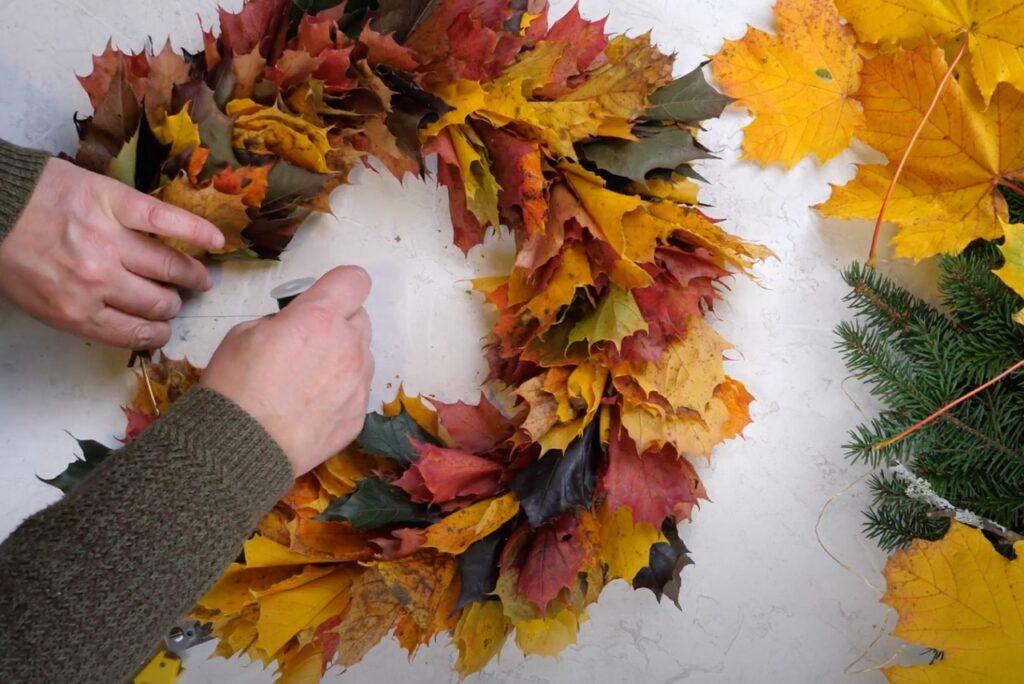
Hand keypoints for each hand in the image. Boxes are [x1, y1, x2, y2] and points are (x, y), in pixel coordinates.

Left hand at [0, 158, 224, 348]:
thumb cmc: (10, 255)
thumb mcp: (38, 303)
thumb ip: (83, 315)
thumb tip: (128, 323)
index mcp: (77, 312)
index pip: (137, 333)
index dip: (158, 333)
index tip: (164, 329)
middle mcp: (99, 281)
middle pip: (158, 301)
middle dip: (171, 304)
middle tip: (175, 299)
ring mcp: (111, 242)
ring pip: (170, 266)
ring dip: (191, 275)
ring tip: (199, 277)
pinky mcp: (118, 205)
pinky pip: (168, 220)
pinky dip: (197, 231)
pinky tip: (217, 241)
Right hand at [200, 266, 373, 475]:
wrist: (239, 449)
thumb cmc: (233, 387)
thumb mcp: (244, 333)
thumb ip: (284, 321)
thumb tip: (296, 326)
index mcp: (318, 318)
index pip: (355, 280)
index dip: (340, 286)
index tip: (326, 297)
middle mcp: (348, 347)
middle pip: (360, 319)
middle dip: (338, 324)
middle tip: (308, 343)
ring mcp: (358, 384)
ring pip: (362, 356)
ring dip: (343, 359)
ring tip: (307, 380)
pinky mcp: (359, 416)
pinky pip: (357, 391)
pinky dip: (341, 392)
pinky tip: (311, 407)